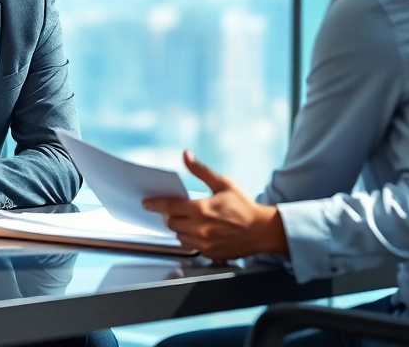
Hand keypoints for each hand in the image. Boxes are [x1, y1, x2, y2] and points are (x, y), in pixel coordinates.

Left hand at [143, 150, 287, 261]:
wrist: (261, 230)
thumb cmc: (243, 206)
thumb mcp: (223, 183)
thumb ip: (201, 170)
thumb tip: (186, 155)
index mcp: (201, 209)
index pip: (170, 207)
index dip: (156, 204)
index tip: (147, 203)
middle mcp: (200, 228)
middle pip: (171, 223)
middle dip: (171, 215)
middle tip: (178, 210)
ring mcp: (204, 243)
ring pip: (179, 236)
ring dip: (180, 227)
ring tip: (191, 220)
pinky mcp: (208, 253)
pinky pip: (190, 246)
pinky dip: (190, 238)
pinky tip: (200, 231)